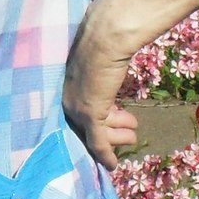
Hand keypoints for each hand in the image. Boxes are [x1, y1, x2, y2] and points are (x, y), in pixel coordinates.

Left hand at [63, 5, 143, 168]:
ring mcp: (76, 107)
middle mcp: (66, 97)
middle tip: (129, 129)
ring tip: (132, 136)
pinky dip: (105, 155)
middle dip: (108, 129)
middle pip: (83, 124)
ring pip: (93, 134)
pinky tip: (113, 165)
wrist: (107, 33)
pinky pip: (97, 142)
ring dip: (114, 138)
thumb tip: (107, 55)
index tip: (111, 121)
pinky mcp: (89, 114)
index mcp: (68, 82)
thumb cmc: (106, 35)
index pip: (77, 109)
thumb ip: (98, 62)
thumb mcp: (98, 53)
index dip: (97, 118)